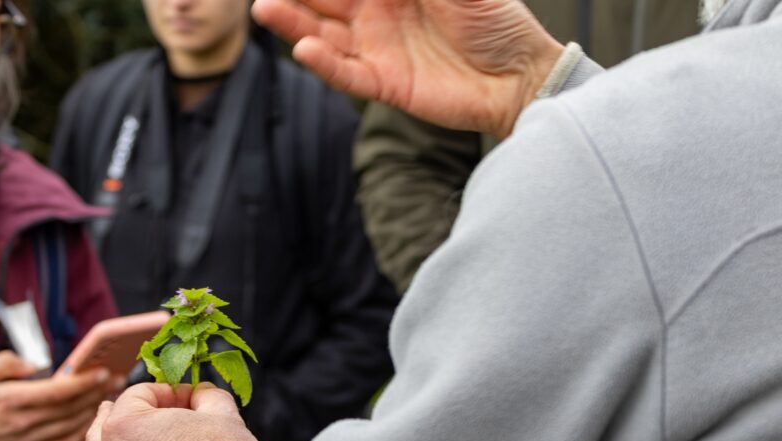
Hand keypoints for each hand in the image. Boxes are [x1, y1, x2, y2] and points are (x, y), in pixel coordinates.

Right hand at [0, 351, 112, 440]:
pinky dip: (79, 433)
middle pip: (71, 408)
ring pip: (71, 427)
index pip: (58, 391)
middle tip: (116, 380)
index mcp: (12, 400)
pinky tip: (88, 421)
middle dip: (97, 393)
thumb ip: (6, 363)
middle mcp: (23, 423)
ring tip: (107, 398)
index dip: (83, 381)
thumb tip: (34, 364)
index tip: (101, 372)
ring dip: (92, 412)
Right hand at [252, 0, 564, 137]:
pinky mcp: (384, 85)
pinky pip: (347, 75)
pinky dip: (324, 64)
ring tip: (266, 9)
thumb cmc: (499, 21)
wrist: (520, 77)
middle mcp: (377, 14)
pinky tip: (304, 49)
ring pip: (324, 34)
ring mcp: (377, 49)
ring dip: (294, 22)